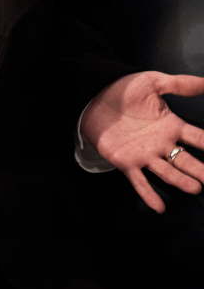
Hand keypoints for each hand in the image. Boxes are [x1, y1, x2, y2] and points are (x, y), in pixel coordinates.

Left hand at [80, 71, 203, 212]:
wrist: (94, 96)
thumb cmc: (125, 90)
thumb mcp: (154, 82)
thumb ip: (181, 84)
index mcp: (171, 126)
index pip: (198, 138)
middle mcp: (161, 144)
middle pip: (185, 160)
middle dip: (200, 170)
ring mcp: (145, 155)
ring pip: (167, 172)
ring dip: (180, 181)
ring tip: (194, 188)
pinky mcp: (126, 163)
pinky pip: (139, 181)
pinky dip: (148, 194)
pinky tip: (158, 206)